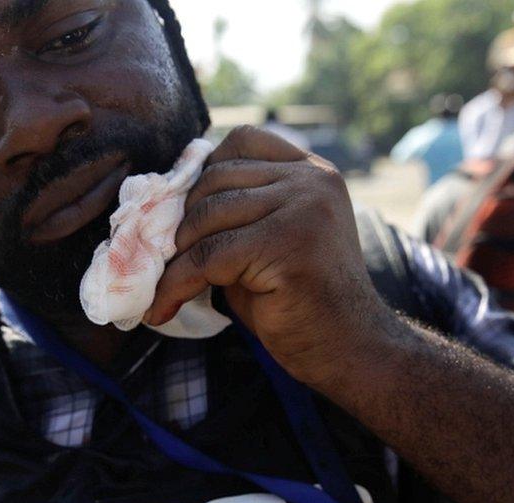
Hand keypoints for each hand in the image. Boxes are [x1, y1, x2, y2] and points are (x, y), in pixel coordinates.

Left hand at [144, 126, 394, 385]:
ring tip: (165, 286)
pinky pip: (207, 257)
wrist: (351, 350)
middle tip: (163, 257)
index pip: (243, 142)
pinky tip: (162, 308)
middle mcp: (312, 181)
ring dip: (175, 256)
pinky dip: (175, 284)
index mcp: (313, 172)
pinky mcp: (287, 243)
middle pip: (216, 177)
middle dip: (182, 221)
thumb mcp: (267, 241)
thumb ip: (235, 214)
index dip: (204, 173)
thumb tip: (167, 203)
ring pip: (207, 216)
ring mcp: (304, 207)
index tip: (184, 212)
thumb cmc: (302, 304)